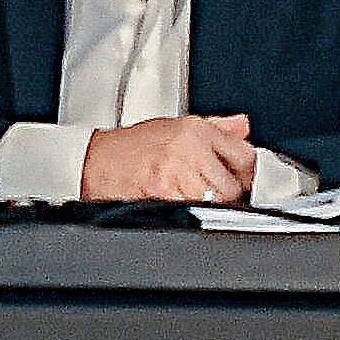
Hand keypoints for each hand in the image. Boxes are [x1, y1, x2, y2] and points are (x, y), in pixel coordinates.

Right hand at [81, 112, 261, 204]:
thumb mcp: (174, 127)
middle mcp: (190, 147)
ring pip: (217, 202)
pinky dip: (191, 213)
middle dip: (226, 194)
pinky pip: (195, 211)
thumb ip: (215, 128)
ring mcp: (178, 172)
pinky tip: (177, 204)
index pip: (245, 155)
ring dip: (208, 206)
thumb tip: (243, 126)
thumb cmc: (129, 148)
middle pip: (233, 185)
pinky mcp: (165, 194)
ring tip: (190, 198)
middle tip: (208, 192)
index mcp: (196, 129)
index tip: (240, 179)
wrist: (93, 162)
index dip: (246, 173)